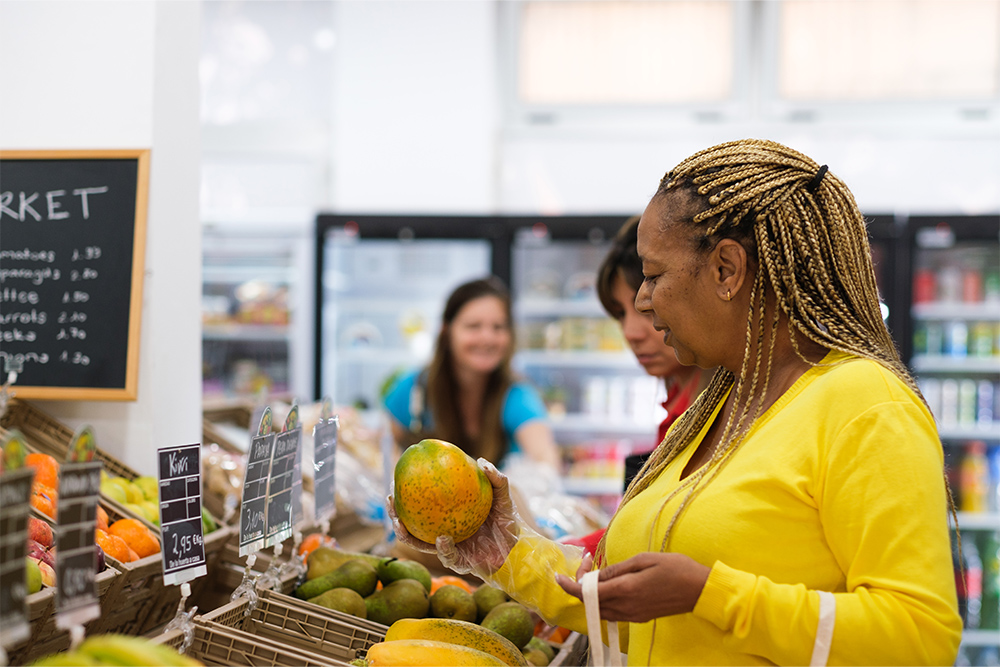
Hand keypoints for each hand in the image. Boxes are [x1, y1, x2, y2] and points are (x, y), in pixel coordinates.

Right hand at [386, 459, 520, 574]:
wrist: (519, 549)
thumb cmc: (508, 521)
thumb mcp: (503, 497)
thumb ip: (496, 479)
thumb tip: (480, 460)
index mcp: (447, 515)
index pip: (421, 504)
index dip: (405, 494)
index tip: (396, 480)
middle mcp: (442, 531)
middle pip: (411, 524)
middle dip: (395, 514)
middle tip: (389, 500)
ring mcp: (448, 548)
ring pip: (420, 543)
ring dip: (406, 535)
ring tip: (400, 524)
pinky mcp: (459, 563)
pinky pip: (447, 556)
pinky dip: (443, 548)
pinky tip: (442, 538)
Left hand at [554, 552, 710, 622]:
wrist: (700, 591)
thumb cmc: (676, 569)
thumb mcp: (644, 560)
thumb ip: (616, 569)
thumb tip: (596, 576)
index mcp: (625, 590)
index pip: (587, 593)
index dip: (569, 585)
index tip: (558, 576)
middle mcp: (626, 607)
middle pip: (590, 602)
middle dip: (581, 583)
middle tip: (587, 562)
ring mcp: (632, 615)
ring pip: (600, 608)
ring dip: (593, 592)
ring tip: (598, 570)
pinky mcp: (639, 617)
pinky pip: (613, 611)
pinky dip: (605, 598)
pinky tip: (611, 582)